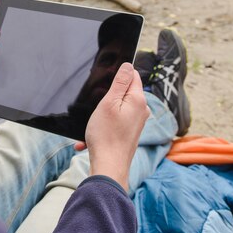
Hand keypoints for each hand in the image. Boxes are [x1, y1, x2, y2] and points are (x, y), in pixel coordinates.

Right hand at [79, 63, 149, 191]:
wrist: (109, 167)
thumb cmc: (106, 136)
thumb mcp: (109, 103)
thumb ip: (120, 83)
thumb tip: (128, 66)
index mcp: (138, 100)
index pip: (132, 75)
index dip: (118, 76)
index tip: (105, 84)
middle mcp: (141, 111)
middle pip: (124, 92)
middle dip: (108, 96)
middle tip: (96, 106)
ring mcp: (136, 123)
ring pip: (117, 108)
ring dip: (102, 114)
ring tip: (93, 125)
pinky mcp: (130, 133)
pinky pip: (115, 123)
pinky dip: (103, 127)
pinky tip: (90, 138)